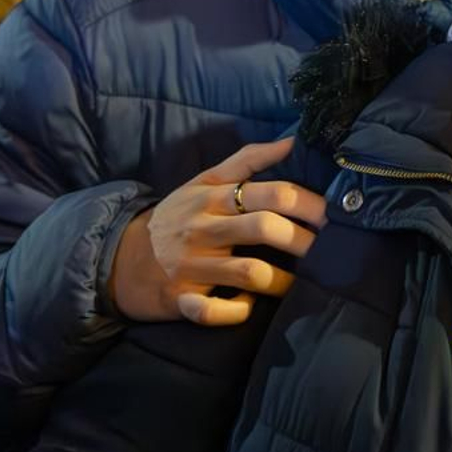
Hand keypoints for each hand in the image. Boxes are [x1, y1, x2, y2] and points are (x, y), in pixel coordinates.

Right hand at [110, 138, 326, 325]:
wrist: (120, 257)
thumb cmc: (177, 217)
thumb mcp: (204, 182)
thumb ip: (247, 160)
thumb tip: (292, 140)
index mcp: (213, 197)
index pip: (271, 192)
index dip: (309, 203)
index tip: (332, 215)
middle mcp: (203, 229)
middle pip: (264, 228)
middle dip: (303, 240)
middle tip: (325, 250)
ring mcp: (191, 266)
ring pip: (248, 272)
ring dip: (281, 281)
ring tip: (296, 283)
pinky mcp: (180, 299)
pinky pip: (213, 311)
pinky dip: (236, 312)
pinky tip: (249, 306)